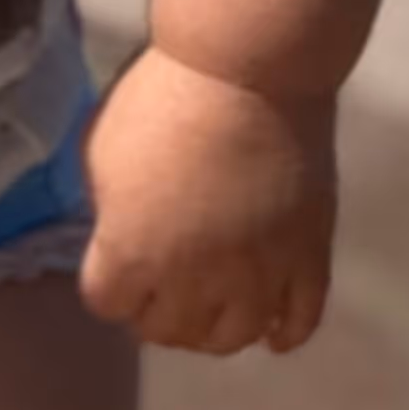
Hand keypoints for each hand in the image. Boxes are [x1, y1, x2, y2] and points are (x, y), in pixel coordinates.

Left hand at [79, 46, 336, 356]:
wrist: (246, 71)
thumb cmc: (161, 101)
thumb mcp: (100, 153)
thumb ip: (106, 211)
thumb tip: (119, 236)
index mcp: (131, 254)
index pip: (109, 307)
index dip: (111, 289)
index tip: (117, 270)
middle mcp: (193, 280)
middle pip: (170, 332)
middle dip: (158, 314)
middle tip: (162, 291)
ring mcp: (257, 274)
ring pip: (233, 338)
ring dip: (215, 332)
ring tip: (211, 309)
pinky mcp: (308, 256)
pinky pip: (300, 320)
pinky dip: (284, 333)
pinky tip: (272, 330)